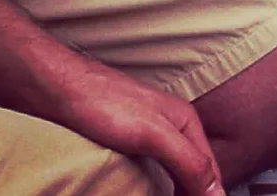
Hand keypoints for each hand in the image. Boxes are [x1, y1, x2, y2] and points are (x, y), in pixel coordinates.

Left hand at [57, 70, 222, 195]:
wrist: (61, 91)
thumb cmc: (103, 103)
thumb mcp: (154, 134)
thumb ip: (188, 161)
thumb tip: (216, 191)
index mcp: (186, 123)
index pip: (211, 172)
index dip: (209, 195)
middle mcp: (172, 129)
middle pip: (195, 174)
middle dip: (194, 194)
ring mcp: (150, 137)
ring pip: (174, 175)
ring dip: (176, 193)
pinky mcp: (129, 145)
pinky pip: (152, 174)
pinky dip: (155, 190)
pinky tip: (147, 195)